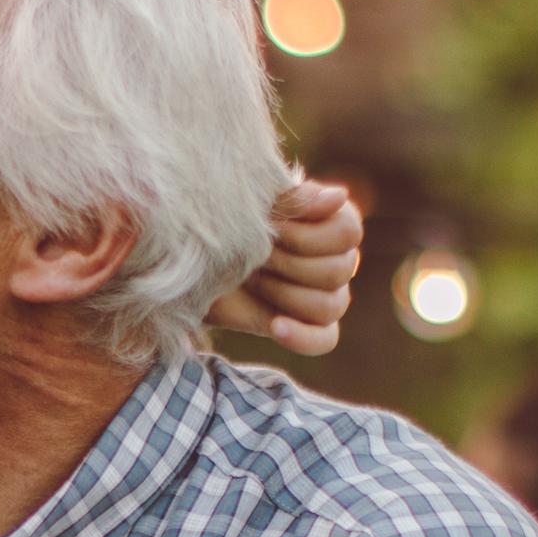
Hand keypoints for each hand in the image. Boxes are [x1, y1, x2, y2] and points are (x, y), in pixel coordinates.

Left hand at [209, 178, 361, 354]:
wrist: (190, 255)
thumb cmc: (222, 220)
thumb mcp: (255, 203)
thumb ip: (296, 199)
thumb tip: (339, 196)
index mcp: (332, 219)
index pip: (347, 233)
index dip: (307, 237)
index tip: (271, 232)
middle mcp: (337, 256)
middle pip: (338, 271)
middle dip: (288, 264)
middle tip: (253, 256)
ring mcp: (326, 293)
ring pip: (330, 306)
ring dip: (284, 293)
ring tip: (251, 279)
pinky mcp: (306, 325)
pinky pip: (324, 339)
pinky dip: (301, 335)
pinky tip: (276, 326)